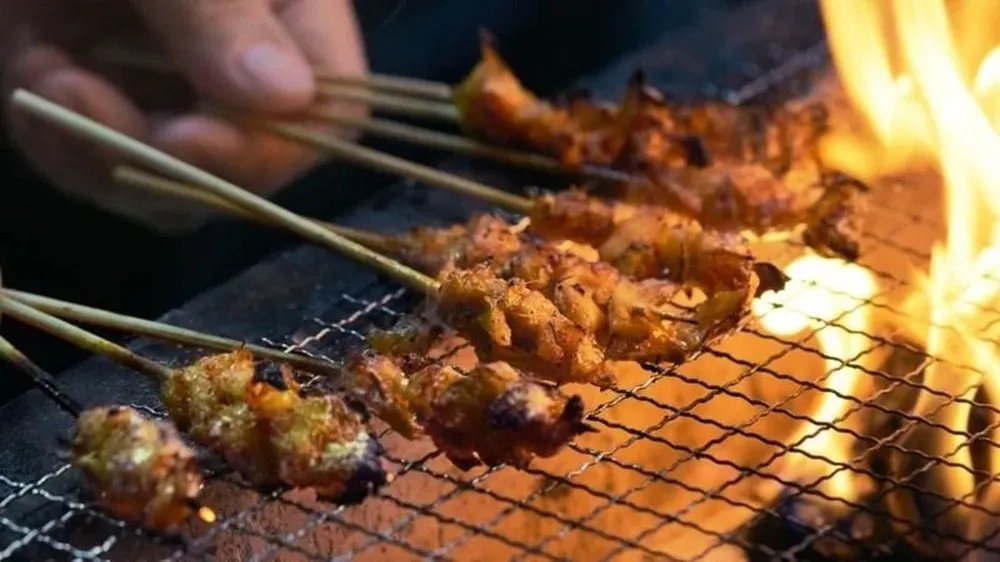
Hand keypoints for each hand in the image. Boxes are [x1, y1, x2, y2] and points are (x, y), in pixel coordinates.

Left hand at [1, 0, 366, 232]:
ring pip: (175, 189)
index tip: (187, 139)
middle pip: (248, 169)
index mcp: (295, 17)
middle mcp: (248, 70)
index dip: (272, 148)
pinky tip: (37, 78)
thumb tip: (289, 96)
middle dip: (161, 157)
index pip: (330, 115)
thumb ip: (222, 10)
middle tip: (78, 96)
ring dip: (98, 152)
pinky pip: (112, 175)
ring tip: (46, 72)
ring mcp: (181, 97)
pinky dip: (63, 146)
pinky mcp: (119, 112)